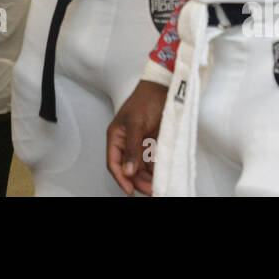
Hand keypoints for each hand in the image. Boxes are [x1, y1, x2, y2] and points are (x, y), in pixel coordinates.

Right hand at [107, 80, 166, 195]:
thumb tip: (128, 170)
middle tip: (150, 190)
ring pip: (142, 168)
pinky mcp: (154, 144)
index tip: (129, 189)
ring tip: (157, 186)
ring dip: (148, 178)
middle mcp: (127, 143)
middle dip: (138, 181)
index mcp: (116, 137)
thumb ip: (132, 148)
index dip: (121, 178)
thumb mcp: (136, 123)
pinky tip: (162, 176)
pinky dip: (157, 170)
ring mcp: (141, 144)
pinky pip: (153, 162)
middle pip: (129, 169)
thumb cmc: (145, 99)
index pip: (114, 163)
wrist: (165, 88)